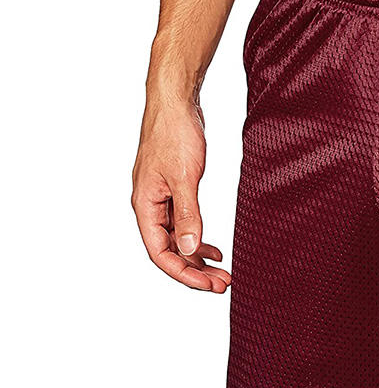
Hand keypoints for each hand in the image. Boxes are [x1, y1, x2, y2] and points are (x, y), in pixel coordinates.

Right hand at [131, 97, 230, 292]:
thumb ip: (189, 214)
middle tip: (223, 284)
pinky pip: (183, 225)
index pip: (160, 253)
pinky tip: (214, 250)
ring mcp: (161, 200)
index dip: (183, 274)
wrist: (176, 101)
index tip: (209, 286)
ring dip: (198, 258)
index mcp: (145, 206)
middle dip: (195, 271)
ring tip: (222, 272)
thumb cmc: (175, 133)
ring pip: (178, 240)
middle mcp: (149, 206)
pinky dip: (199, 239)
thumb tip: (191, 248)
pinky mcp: (174, 191)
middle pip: (170, 251)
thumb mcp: (185, 177)